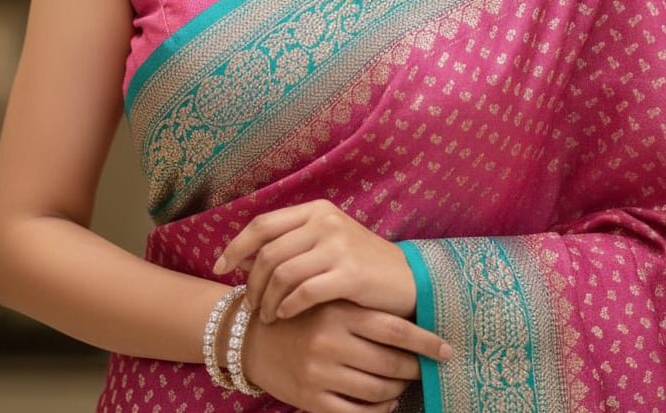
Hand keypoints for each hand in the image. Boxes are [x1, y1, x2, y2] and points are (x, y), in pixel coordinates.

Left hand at [213, 200, 418, 322]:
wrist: (409, 280)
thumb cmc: (363, 264)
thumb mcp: (329, 241)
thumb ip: (294, 241)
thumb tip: (247, 254)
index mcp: (316, 209)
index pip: (263, 224)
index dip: (236, 246)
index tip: (219, 267)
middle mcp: (325, 221)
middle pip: (268, 252)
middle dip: (250, 282)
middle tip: (248, 305)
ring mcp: (338, 246)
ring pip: (282, 273)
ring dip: (267, 299)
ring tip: (266, 316)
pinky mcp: (349, 273)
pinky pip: (304, 291)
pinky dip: (287, 306)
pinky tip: (284, 316)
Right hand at [242, 299, 450, 412]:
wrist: (251, 336)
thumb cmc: (301, 313)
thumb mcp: (328, 297)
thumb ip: (363, 306)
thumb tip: (416, 317)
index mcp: (338, 310)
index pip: (395, 329)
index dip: (426, 341)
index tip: (447, 349)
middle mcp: (330, 341)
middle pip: (391, 364)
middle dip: (414, 368)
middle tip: (423, 367)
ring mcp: (319, 373)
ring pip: (378, 392)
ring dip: (397, 391)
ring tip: (400, 384)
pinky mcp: (310, 400)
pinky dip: (378, 412)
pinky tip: (384, 404)